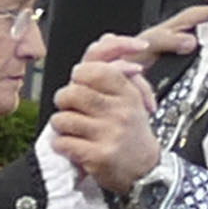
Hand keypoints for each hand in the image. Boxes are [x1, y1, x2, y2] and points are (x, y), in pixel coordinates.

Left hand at [44, 39, 173, 200]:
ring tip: (75, 130)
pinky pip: (62, 143)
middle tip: (72, 109)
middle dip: (64, 102)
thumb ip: (116, 69)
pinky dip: (62, 145)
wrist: (146, 170)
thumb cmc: (131, 132)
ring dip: (62, 126)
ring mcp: (109, 133)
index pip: (92, 70)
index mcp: (127, 93)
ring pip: (62, 119)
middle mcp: (120, 111)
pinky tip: (74, 146)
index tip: (81, 85)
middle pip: (71, 93)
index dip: (78, 76)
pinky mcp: (98, 156)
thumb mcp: (131, 96)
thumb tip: (106, 39)